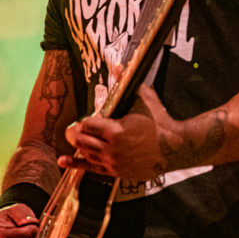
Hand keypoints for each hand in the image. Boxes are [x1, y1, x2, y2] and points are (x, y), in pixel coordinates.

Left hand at [58, 86, 181, 179]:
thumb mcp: (144, 99)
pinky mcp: (116, 172)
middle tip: (75, 127)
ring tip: (75, 138)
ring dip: (79, 145)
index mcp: (115, 130)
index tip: (90, 118)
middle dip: (77, 132)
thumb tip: (118, 65)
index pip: (88, 124)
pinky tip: (64, 161)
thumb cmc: (160, 122)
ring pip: (85, 153)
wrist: (174, 148)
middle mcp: (111, 148)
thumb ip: (127, 83)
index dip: (87, 120)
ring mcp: (113, 162)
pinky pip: (92, 168)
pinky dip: (76, 164)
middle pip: (82, 139)